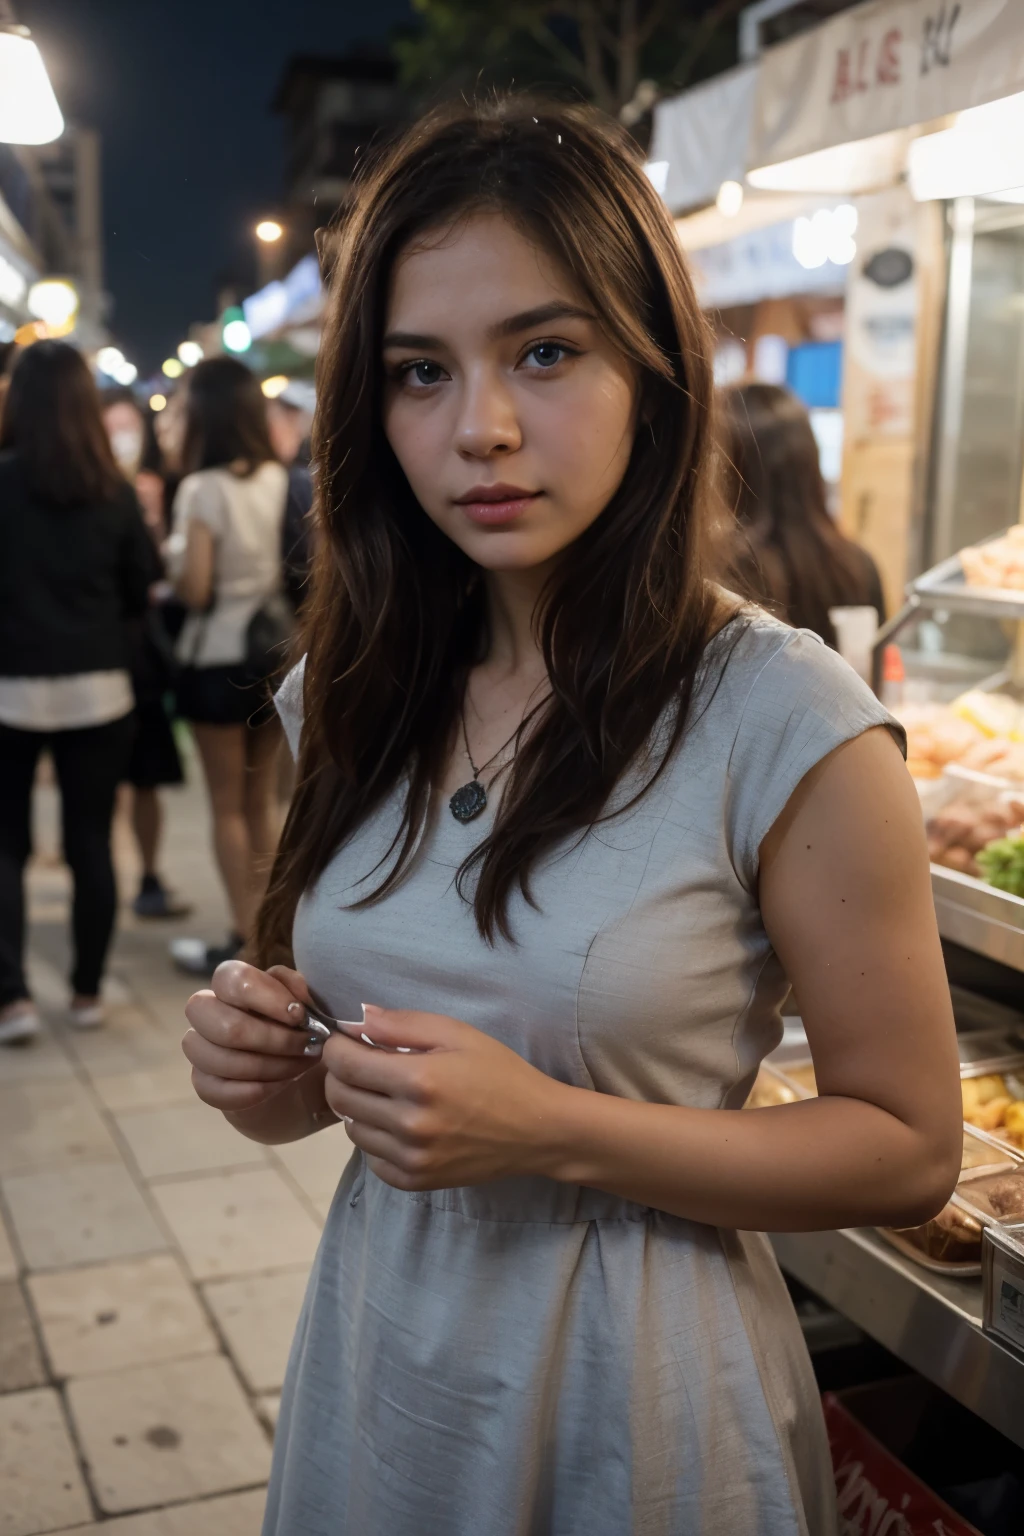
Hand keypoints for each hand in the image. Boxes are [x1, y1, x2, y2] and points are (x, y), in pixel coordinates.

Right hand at [183, 960, 319, 1112]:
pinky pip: (219, 1091)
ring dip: (270, 1066)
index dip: (267, 997)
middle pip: (225, 1025)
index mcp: (229, 985)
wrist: (299, 1077)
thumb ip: (297, 989)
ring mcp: (200, 1051)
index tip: (300, 1016)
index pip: (231, 978)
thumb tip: (296, 994)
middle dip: (274, 1039)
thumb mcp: (306, 1003)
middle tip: (307, 1045)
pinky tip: (282, 1084)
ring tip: (300, 1066)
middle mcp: (206, 1014)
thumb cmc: (299, 1029)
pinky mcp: (204, 1085)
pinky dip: (256, 1090)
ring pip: (222, 1059)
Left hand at [321, 1004, 566, 1190]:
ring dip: (358, 1106)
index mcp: (419, 1080)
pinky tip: (398, 1123)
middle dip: (341, 1074)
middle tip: (361, 1064)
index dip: (336, 1047)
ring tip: (385, 1094)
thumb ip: (402, 1024)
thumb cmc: (500, 1074)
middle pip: (340, 1097)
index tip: (346, 1041)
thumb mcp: (457, 1034)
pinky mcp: (415, 1181)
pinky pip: (371, 1159)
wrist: (538, 1130)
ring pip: (352, 1129)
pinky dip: (375, 1138)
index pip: (345, 1063)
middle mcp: (409, 1123)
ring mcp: (411, 1158)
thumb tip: (356, 1019)